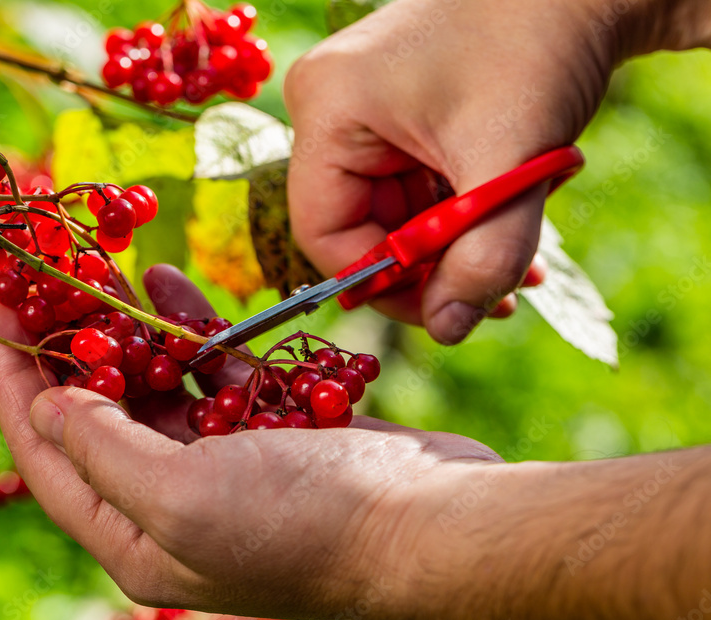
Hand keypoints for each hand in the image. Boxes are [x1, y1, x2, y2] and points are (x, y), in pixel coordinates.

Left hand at [0, 265, 501, 619]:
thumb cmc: (305, 520)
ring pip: (155, 388)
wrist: (432, 522)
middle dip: (70, 345)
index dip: (15, 381)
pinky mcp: (267, 433)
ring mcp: (221, 470)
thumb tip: (51, 407)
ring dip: (131, 330)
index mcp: (135, 540)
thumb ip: (103, 450)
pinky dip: (191, 332)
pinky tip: (170, 286)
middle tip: (47, 275)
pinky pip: (211, 374)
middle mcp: (169, 509)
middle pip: (97, 417)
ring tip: (108, 269)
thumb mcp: (182, 494)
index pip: (49, 455)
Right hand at [284, 0, 710, 344]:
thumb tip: (450, 331)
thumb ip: (482, 256)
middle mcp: (330, 108)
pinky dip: (459, 216)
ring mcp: (361, 110)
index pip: (326, 232)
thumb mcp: (507, 163)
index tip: (447, 309)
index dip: (384, 282)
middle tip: (494, 297)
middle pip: (362, 226)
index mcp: (329, 109)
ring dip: (453, 248)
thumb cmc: (535, 45)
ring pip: (394, 213)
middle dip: (431, 269)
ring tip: (517, 270)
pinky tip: (506, 231)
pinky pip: (413, 188)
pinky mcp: (394, 114)